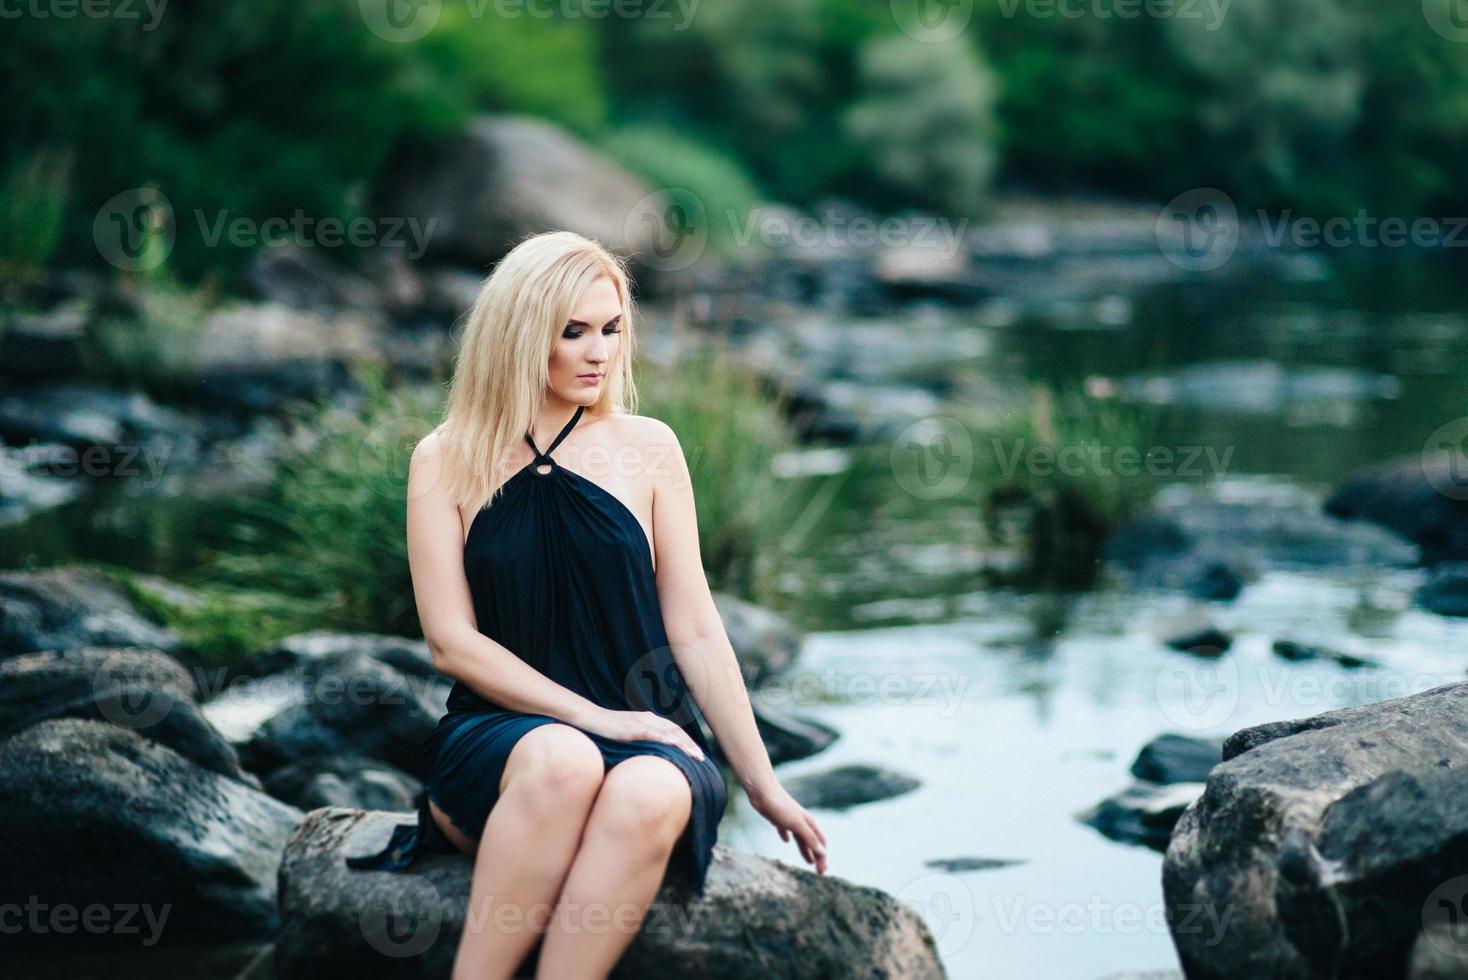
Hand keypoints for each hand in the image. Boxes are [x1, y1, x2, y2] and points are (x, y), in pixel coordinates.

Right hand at [579, 707, 706, 761]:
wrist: (590, 717)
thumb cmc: (606, 728)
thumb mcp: (627, 734)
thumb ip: (639, 739)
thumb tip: (648, 754)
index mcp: (649, 719)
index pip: (674, 730)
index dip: (687, 741)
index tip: (696, 754)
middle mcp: (649, 718)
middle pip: (676, 731)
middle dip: (690, 745)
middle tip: (701, 759)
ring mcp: (642, 723)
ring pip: (669, 734)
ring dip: (685, 745)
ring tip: (696, 757)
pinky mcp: (633, 729)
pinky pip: (654, 735)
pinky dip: (667, 741)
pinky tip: (677, 748)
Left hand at [749, 782, 826, 875]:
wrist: (763, 791)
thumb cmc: (780, 807)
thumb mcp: (796, 824)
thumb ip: (809, 837)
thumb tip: (822, 851)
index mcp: (808, 823)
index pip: (819, 844)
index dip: (822, 858)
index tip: (822, 872)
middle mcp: (801, 822)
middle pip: (811, 842)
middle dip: (816, 857)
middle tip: (819, 872)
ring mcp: (789, 820)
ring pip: (800, 838)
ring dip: (805, 850)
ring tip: (808, 861)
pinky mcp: (777, 818)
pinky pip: (785, 829)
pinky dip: (787, 836)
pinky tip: (785, 840)